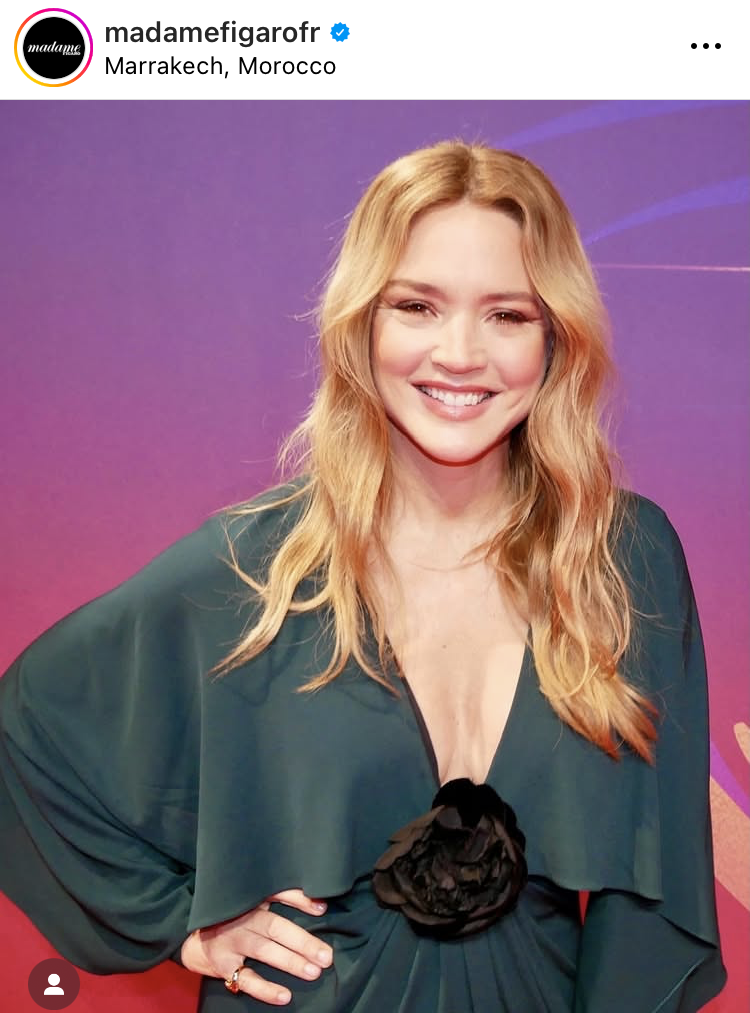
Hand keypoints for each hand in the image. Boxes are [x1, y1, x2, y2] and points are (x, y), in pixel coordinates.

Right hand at [180, 889, 333, 1004]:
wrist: (195, 938)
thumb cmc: (235, 916)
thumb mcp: (255, 900)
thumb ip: (285, 897)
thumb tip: (321, 905)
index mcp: (252, 899)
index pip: (277, 894)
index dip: (299, 900)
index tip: (322, 910)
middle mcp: (242, 918)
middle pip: (275, 928)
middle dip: (302, 942)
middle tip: (325, 956)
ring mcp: (232, 942)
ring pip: (264, 952)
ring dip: (290, 962)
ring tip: (313, 972)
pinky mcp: (223, 966)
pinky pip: (246, 979)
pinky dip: (265, 989)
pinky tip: (284, 996)